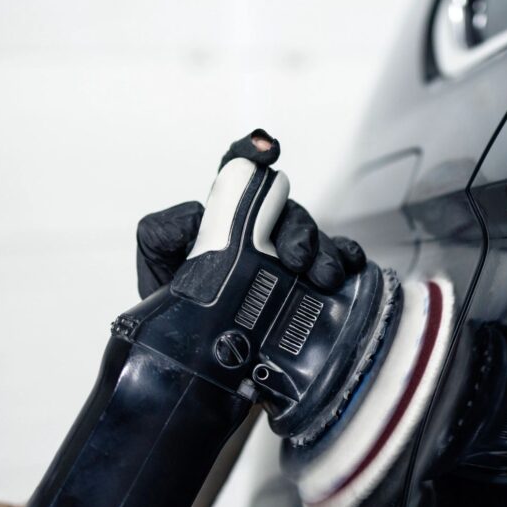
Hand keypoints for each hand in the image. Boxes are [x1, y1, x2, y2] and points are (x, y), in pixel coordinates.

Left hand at [136, 129, 365, 297]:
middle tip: (296, 258)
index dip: (251, 154)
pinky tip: (348, 267)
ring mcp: (284, 255)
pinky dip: (347, 257)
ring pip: (313, 236)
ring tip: (323, 277)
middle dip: (297, 228)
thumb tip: (194, 218)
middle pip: (285, 210)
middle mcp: (258, 230)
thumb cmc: (177, 304)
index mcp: (222, 218)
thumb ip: (163, 233)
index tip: (266, 150)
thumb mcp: (158, 267)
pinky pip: (336, 257)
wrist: (193, 355)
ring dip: (323, 252)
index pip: (237, 174)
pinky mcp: (308, 280)